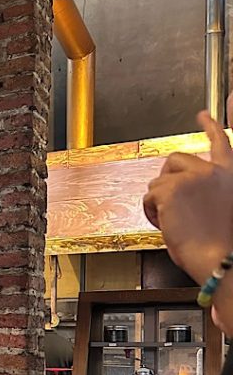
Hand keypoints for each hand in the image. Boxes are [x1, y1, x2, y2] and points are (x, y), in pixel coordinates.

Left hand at [143, 93, 232, 284]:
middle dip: (167, 179)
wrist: (222, 259)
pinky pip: (150, 196)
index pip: (220, 143)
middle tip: (168, 202)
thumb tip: (187, 195)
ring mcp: (191, 178)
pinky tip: (167, 224)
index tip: (202, 115)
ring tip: (172, 221)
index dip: (210, 127)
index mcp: (230, 175)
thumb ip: (209, 193)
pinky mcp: (171, 189)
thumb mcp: (224, 209)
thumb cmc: (224, 244)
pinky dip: (152, 212)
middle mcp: (212, 171)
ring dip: (159, 200)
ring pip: (158, 181)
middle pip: (175, 160)